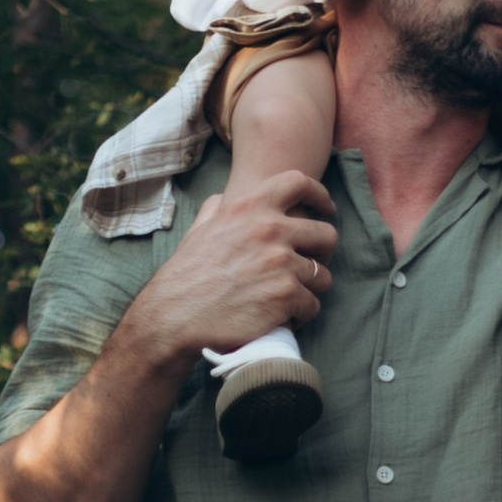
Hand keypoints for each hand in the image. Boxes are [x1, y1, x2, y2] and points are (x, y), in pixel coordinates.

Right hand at [133, 170, 335, 363]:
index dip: (319, 196)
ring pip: (323, 275)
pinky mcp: (286, 295)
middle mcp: (270, 229)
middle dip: (322, 253)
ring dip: (311, 289)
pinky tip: (286, 318)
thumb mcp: (200, 229)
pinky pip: (313, 304)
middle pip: (326, 234)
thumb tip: (223, 198)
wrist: (175, 316)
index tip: (326, 209)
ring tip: (292, 299)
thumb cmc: (186, 275)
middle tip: (311, 266)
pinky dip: (302, 314)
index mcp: (250, 207)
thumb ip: (217, 209)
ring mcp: (281, 262)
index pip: (299, 183)